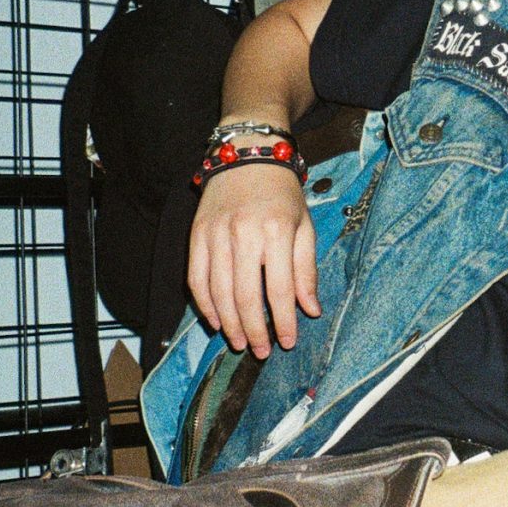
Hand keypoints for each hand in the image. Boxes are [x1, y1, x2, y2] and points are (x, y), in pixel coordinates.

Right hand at [187, 164, 320, 356]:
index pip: (280, 289)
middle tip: (260, 351)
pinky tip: (215, 320)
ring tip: (239, 342)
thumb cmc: (282, 194)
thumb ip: (306, 270)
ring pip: (218, 292)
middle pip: (246, 296)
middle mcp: (244, 233)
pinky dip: (204, 304)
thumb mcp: (305, 226)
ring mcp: (216, 234)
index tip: (287, 342)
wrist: (248, 155)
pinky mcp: (196, 234)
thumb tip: (311, 310)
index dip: (283, 321)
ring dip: (228, 324)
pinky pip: (196, 278)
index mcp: (277, 231)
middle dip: (254, 330)